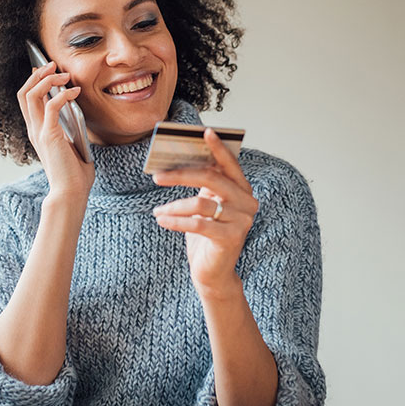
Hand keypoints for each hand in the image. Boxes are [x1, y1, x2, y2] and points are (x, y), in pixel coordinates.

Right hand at [17, 61, 94, 197]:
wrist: (71, 193)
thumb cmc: (74, 174)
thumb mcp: (71, 144)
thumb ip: (69, 128)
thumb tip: (77, 109)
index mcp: (37, 132)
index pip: (27, 100)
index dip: (34, 81)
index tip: (48, 70)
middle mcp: (34, 130)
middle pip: (24, 92)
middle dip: (37, 74)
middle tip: (53, 64)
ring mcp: (39, 132)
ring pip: (32, 95)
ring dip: (47, 79)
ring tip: (64, 74)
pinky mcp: (50, 135)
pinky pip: (51, 106)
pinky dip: (63, 94)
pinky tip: (76, 92)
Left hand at [152, 128, 258, 297]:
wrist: (213, 274)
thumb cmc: (205, 235)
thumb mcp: (204, 205)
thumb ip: (202, 186)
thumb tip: (179, 161)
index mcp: (242, 190)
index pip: (230, 163)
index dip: (218, 147)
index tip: (204, 131)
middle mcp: (247, 202)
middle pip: (211, 178)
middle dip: (180, 175)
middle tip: (157, 176)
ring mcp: (242, 221)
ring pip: (200, 203)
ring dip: (173, 206)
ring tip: (157, 210)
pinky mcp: (231, 238)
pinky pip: (197, 223)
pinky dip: (175, 221)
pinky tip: (161, 220)